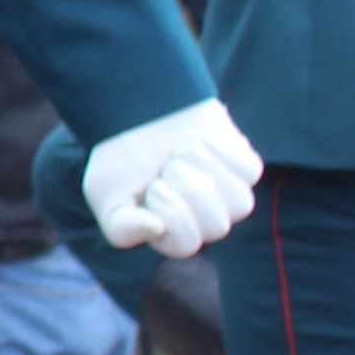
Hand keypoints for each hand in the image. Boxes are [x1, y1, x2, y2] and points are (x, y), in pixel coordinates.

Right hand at [82, 97, 261, 258]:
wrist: (138, 110)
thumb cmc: (120, 159)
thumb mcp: (106, 195)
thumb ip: (122, 228)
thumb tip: (157, 228)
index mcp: (173, 234)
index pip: (186, 243)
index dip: (171, 214)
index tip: (152, 188)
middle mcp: (204, 218)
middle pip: (217, 226)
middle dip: (188, 190)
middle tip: (168, 167)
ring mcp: (226, 193)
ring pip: (240, 204)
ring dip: (207, 171)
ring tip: (184, 153)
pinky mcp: (243, 166)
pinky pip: (249, 172)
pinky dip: (222, 152)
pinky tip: (201, 141)